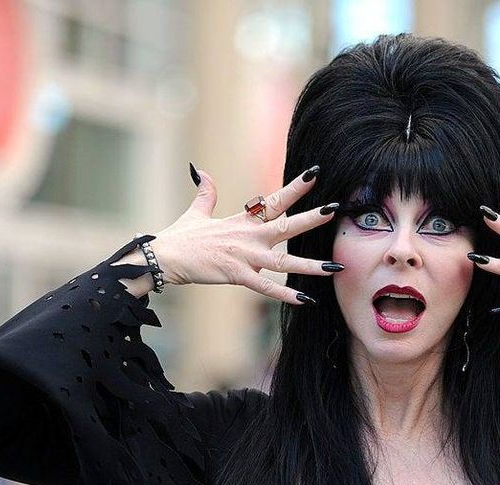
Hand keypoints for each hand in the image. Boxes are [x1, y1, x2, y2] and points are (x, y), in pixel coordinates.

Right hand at [139, 165, 342, 305]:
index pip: (274, 200)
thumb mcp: (196, 212)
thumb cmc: (180, 237)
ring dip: (311, 265)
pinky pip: (266, 288)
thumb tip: (201, 171)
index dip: (295, 188)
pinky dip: (286, 294)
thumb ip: (205, 193)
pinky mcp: (237, 276)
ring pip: (284, 261)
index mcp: (243, 221)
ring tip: (334, 267)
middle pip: (287, 226)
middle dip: (312, 219)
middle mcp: (249, 237)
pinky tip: (306, 299)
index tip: (315, 174)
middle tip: (335, 211)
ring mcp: (244, 257)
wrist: (164, 257)